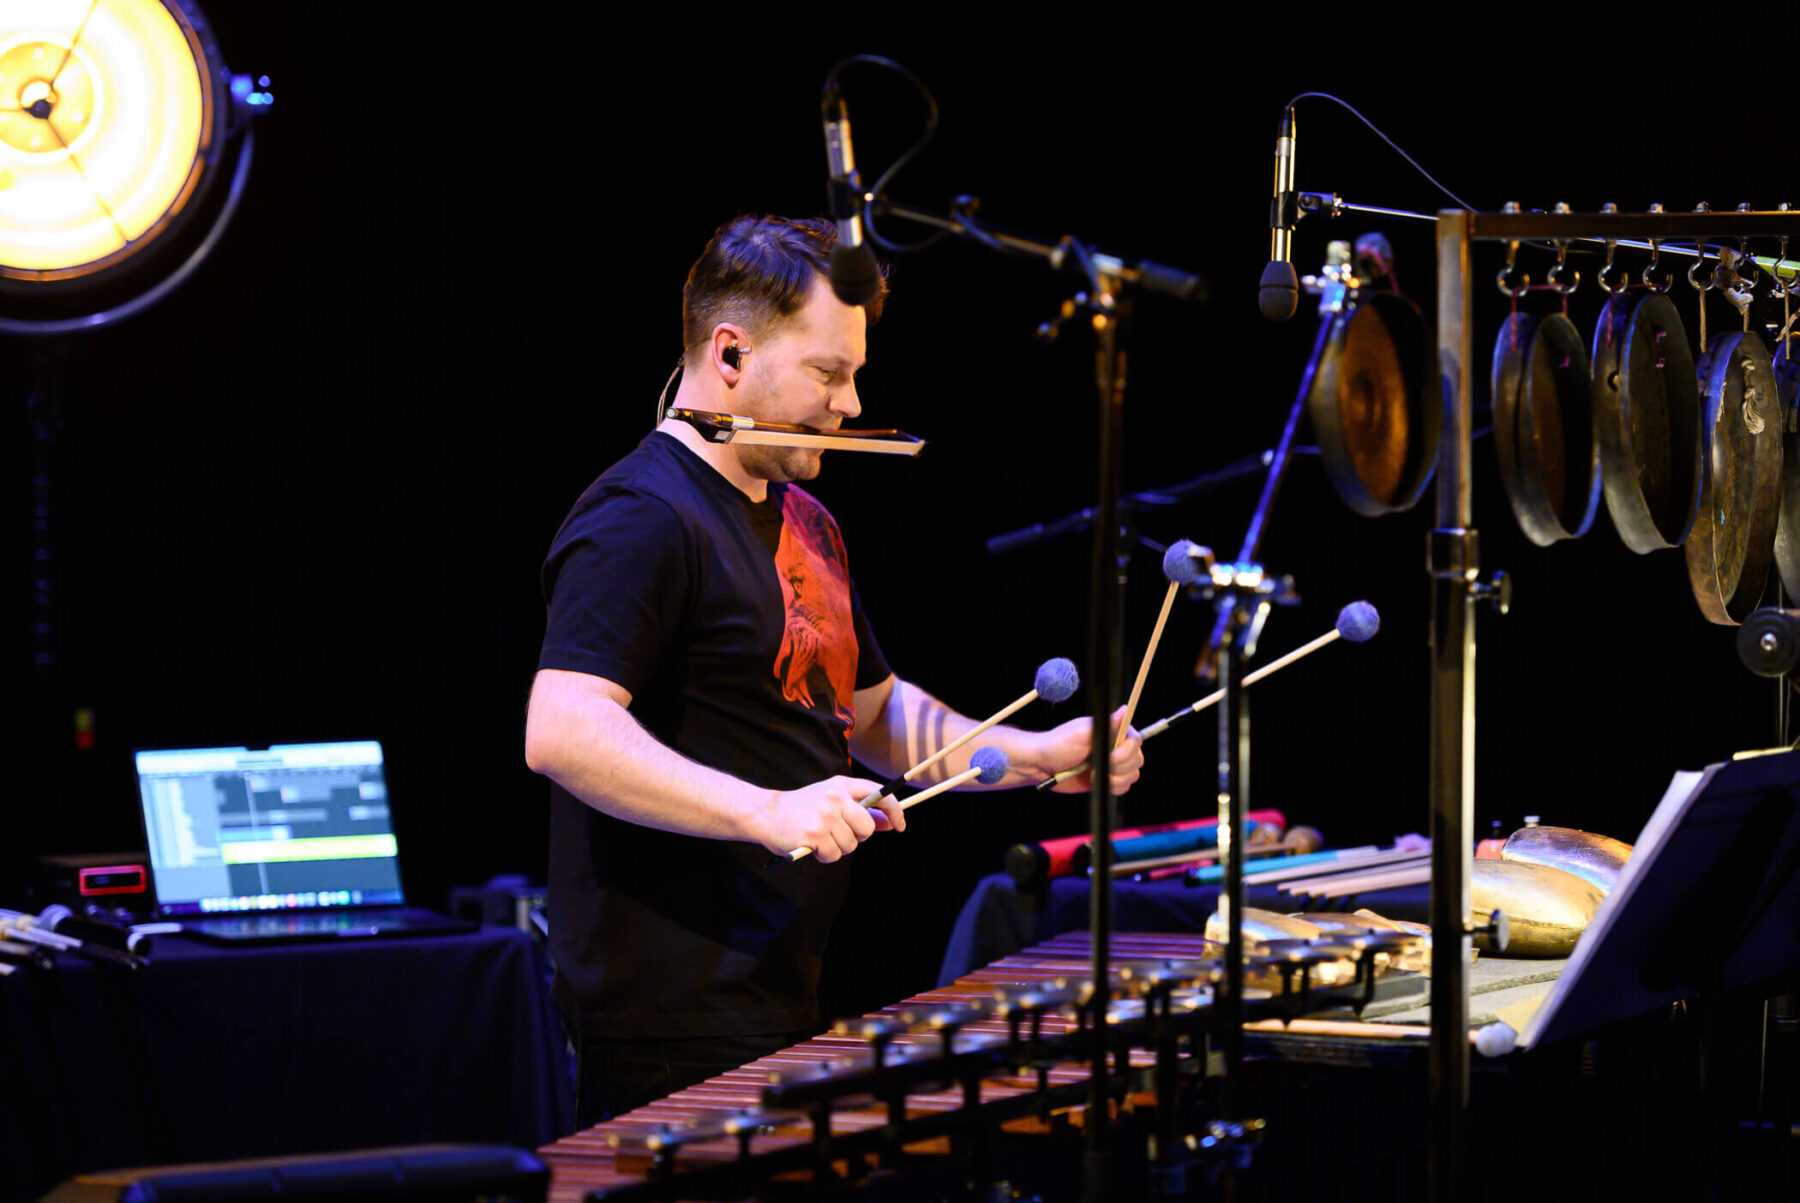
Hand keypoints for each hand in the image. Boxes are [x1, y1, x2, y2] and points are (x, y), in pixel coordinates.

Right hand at [757, 775, 906, 861]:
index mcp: (841, 785)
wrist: (766, 813)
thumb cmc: (802, 809)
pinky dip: (824, 856)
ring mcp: (824, 816)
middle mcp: (834, 797)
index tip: (900, 825)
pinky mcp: (814, 834)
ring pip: (850, 845)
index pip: (878, 793)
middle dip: (856, 837)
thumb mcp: (832, 802)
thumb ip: (861, 810)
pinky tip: (811, 846)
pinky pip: (833, 855)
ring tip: (819, 838)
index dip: (894, 810)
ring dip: (837, 848)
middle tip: (837, 834)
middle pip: (866, 828)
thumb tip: (890, 822)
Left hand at [1037, 705, 1143, 794]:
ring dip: (1115, 778)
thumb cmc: (1058, 744)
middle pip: (1137, 759)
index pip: (1135, 740)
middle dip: (1119, 767)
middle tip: (1095, 766)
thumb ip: (1106, 724)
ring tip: (1092, 774)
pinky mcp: (1107, 779)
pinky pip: (1123, 787)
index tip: (1110, 756)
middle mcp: (1116, 746)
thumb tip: (1124, 709)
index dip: (1126, 751)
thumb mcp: (1081, 732)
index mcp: (1112, 731)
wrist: (1042, 765)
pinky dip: (1113, 787)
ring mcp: (1112, 764)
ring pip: (1132, 775)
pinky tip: (1094, 781)